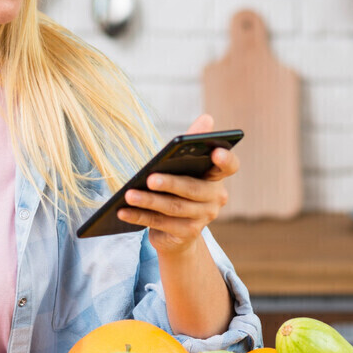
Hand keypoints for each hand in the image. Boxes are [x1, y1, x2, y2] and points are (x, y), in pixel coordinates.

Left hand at [117, 113, 238, 255]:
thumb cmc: (179, 189)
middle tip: (149, 178)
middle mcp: (216, 198)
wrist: (176, 233)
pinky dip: (139, 216)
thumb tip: (207, 118)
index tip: (216, 152)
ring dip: (148, 201)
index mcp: (217, 177)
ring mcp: (203, 219)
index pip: (230, 167)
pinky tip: (122, 211)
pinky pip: (160, 223)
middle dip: (170, 183)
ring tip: (128, 194)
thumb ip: (192, 143)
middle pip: (193, 190)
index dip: (226, 160)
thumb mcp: (184, 166)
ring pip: (173, 207)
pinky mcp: (187, 234)